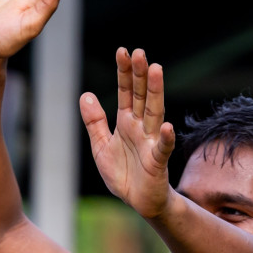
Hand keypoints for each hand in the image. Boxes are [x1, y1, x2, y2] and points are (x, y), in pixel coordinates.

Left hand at [81, 48, 176, 220]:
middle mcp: (140, 128)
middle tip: (139, 51)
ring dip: (156, 93)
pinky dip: (165, 138)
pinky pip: (162, 149)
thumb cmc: (123, 172)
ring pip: (154, 113)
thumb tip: (85, 94)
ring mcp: (150, 143)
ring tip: (157, 70)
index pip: (125, 92)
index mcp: (126, 123)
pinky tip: (167, 126)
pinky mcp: (157, 162)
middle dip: (140, 75)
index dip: (124, 73)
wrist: (138, 201)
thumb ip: (94, 122)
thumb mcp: (101, 146)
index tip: (122, 51)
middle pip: (141, 96)